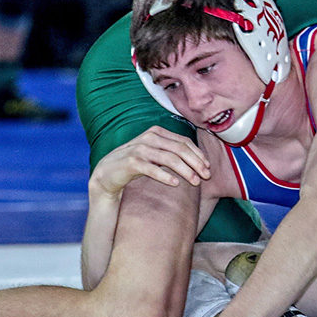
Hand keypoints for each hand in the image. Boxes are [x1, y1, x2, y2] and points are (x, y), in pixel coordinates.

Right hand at [90, 125, 209, 197]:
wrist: (108, 173)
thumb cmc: (136, 164)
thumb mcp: (155, 155)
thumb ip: (172, 153)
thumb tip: (200, 161)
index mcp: (157, 132)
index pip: (184, 142)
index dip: (198, 154)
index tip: (208, 167)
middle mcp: (149, 137)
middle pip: (180, 149)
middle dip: (196, 163)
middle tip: (206, 176)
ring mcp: (140, 149)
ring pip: (169, 159)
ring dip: (185, 171)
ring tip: (195, 182)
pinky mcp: (131, 162)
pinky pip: (152, 169)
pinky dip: (165, 176)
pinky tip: (175, 184)